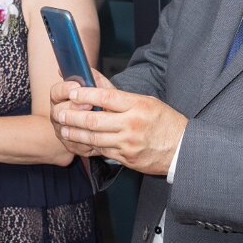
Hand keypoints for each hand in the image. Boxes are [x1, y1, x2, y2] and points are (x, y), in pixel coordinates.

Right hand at [49, 69, 112, 158]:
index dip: (65, 89)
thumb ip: (92, 77)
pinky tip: (99, 137)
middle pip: (58, 111)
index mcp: (60, 98)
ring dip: (80, 126)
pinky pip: (75, 145)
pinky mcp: (70, 145)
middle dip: (74, 107)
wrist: (104, 127)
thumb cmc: (100, 104)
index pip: (55, 92)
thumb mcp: (99, 89)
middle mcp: (57, 114)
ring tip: (96, 122)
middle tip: (89, 105)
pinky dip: (87, 142)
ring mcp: (62, 131)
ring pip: (65, 130)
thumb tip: (82, 65)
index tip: (77, 86)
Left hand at [51, 79, 187, 174]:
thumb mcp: (147, 101)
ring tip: (64, 130)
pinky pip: (102, 152)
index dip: (85, 94)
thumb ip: (122, 96)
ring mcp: (128, 143)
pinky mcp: (126, 158)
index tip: (72, 92)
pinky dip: (88, 147)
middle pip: (94, 120)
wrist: (182, 149)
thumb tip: (96, 84)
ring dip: (76, 134)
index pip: (106, 97)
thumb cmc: (164, 122)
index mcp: (138, 105)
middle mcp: (131, 124)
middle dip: (73, 117)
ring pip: (94, 139)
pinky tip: (78, 143)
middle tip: (60, 113)